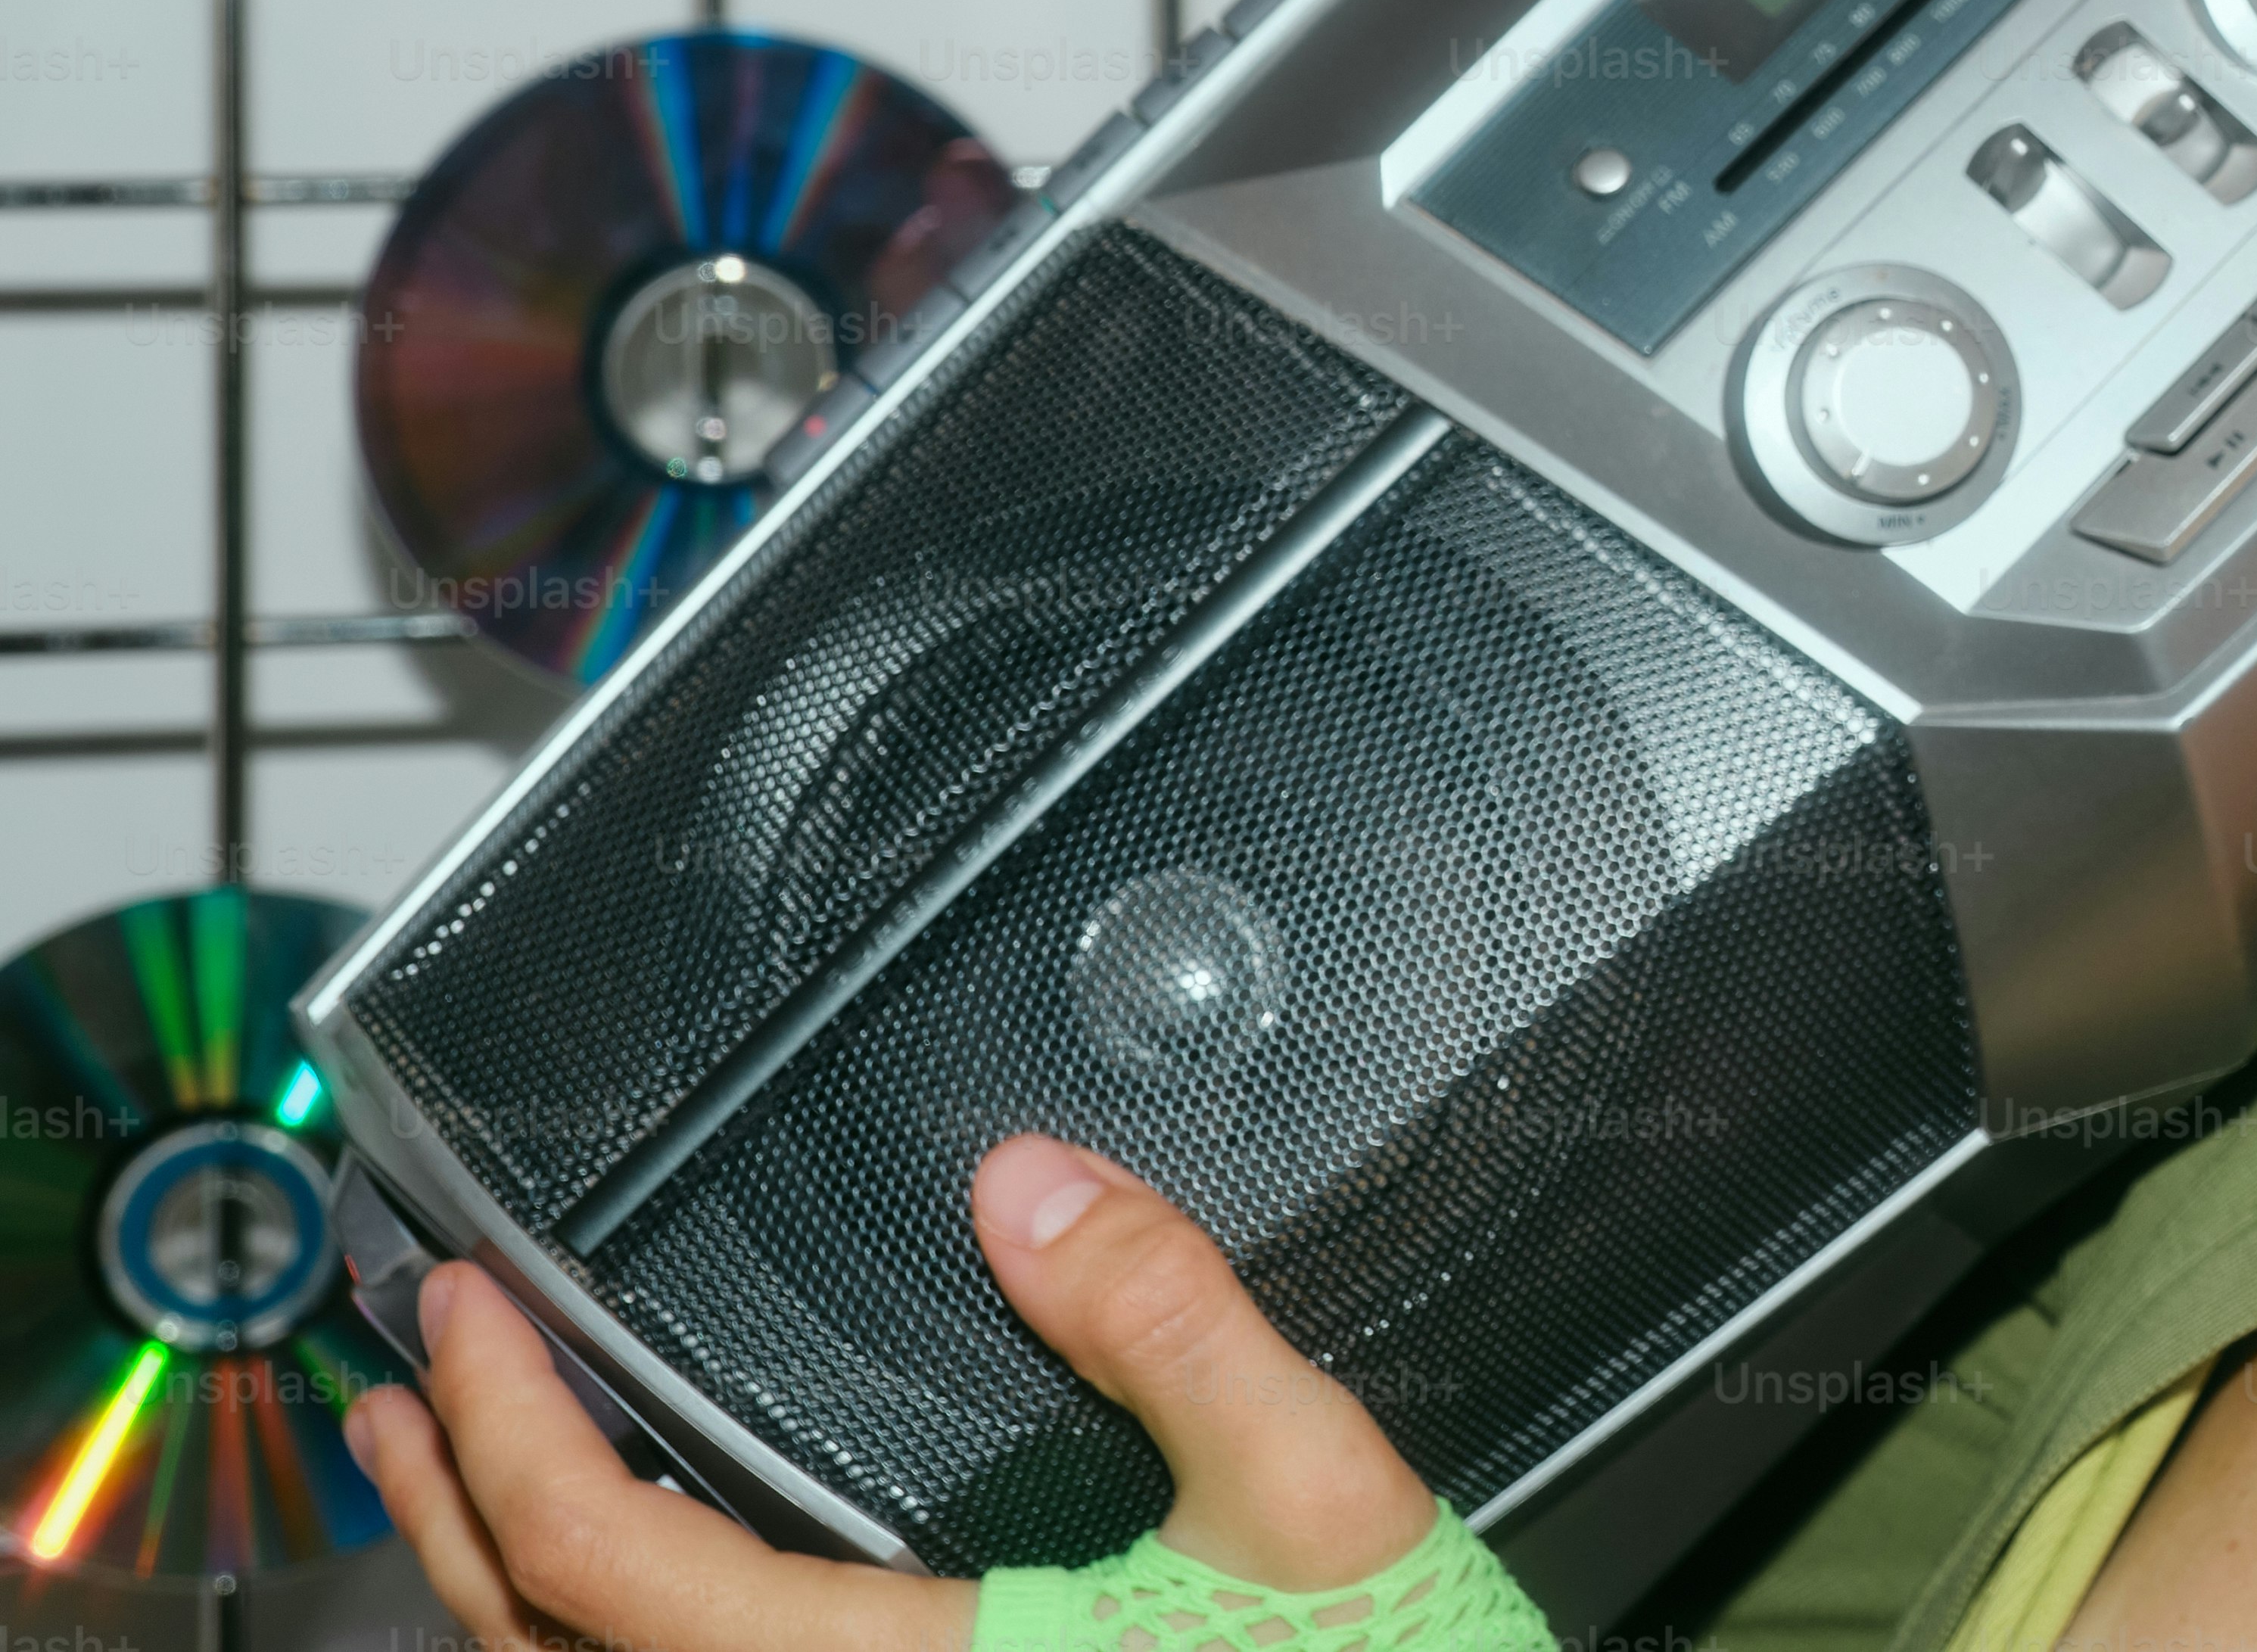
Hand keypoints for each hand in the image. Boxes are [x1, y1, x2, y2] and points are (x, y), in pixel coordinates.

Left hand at [347, 1133, 1443, 1651]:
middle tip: (408, 1373)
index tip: (465, 1312)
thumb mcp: (1316, 1495)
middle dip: (451, 1506)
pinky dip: (597, 1637)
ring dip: (499, 1582)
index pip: (610, 1565)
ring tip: (459, 1471)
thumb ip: (1174, 1327)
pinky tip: (636, 1573)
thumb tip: (1030, 1182)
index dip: (505, 1429)